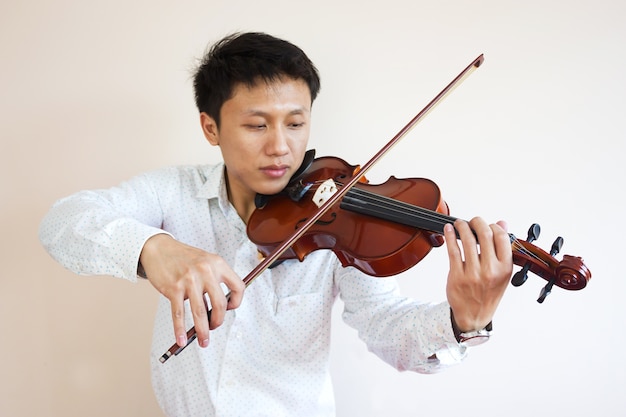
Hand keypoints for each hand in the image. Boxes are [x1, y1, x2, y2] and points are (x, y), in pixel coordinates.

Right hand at [139, 234, 244, 347]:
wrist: (159, 249)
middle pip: (220, 304)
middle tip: (213, 328)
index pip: (238, 286)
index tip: (229, 309)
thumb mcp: (205, 261)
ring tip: (204, 342)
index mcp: (218, 263)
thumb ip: (214, 280)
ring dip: (203, 332)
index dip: (236, 302)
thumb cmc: (184, 258)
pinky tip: (181, 339)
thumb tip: (219, 309)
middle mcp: (206, 271)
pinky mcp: (173, 288)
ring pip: (200, 313)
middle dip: (218, 321)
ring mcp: (189, 280)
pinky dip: (180, 329)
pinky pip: (179, 314)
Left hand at [444, 217, 512, 332]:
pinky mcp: (457, 276)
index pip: (502, 237)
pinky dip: (450, 236)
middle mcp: (490, 270)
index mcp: (505, 268)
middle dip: (477, 222)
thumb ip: (503, 248)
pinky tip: (449, 230)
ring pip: (467, 241)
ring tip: (459, 223)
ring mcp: (473, 274)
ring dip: (462, 227)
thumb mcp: (502, 273)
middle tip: (472, 221)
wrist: (474, 315)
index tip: (488, 224)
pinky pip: (453, 251)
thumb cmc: (488, 293)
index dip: (494, 226)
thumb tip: (502, 224)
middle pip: (484, 235)